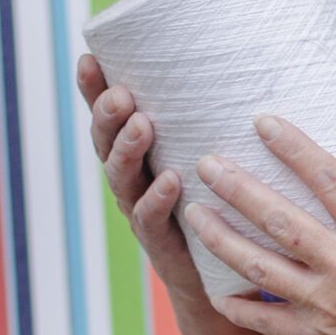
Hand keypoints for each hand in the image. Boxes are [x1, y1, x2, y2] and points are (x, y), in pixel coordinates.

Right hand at [75, 54, 207, 307]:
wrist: (216, 276)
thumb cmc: (215, 201)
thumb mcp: (206, 153)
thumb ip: (210, 118)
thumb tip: (246, 60)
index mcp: (136, 150)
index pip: (107, 114)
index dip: (92, 89)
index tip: (89, 58)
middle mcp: (130, 176)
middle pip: (105, 141)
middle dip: (108, 115)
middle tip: (121, 95)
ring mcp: (139, 208)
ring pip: (121, 176)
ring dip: (128, 148)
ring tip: (141, 125)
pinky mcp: (159, 240)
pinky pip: (150, 218)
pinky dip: (157, 199)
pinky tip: (170, 181)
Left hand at [188, 115, 335, 334]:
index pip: (331, 180)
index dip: (295, 148)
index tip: (262, 121)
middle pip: (281, 219)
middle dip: (238, 189)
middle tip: (205, 163)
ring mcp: (327, 305)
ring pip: (261, 267)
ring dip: (222, 240)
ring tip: (192, 215)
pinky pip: (265, 320)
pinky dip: (237, 307)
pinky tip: (212, 289)